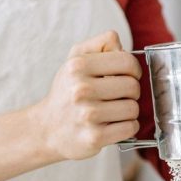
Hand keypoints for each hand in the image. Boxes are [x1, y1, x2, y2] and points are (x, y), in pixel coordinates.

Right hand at [27, 31, 141, 160]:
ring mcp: (87, 115)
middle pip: (133, 86)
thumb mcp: (76, 59)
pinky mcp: (94, 137)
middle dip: (130, 92)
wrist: (47, 129)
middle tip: (117, 96)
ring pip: (133, 109)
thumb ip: (100, 44)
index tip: (126, 76)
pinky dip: (127, 127)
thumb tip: (121, 46)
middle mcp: (81, 89)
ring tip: (113, 111)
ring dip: (128, 111)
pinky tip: (113, 125)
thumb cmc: (67, 92)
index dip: (133, 70)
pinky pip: (130, 128)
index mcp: (78, 66)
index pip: (127, 62)